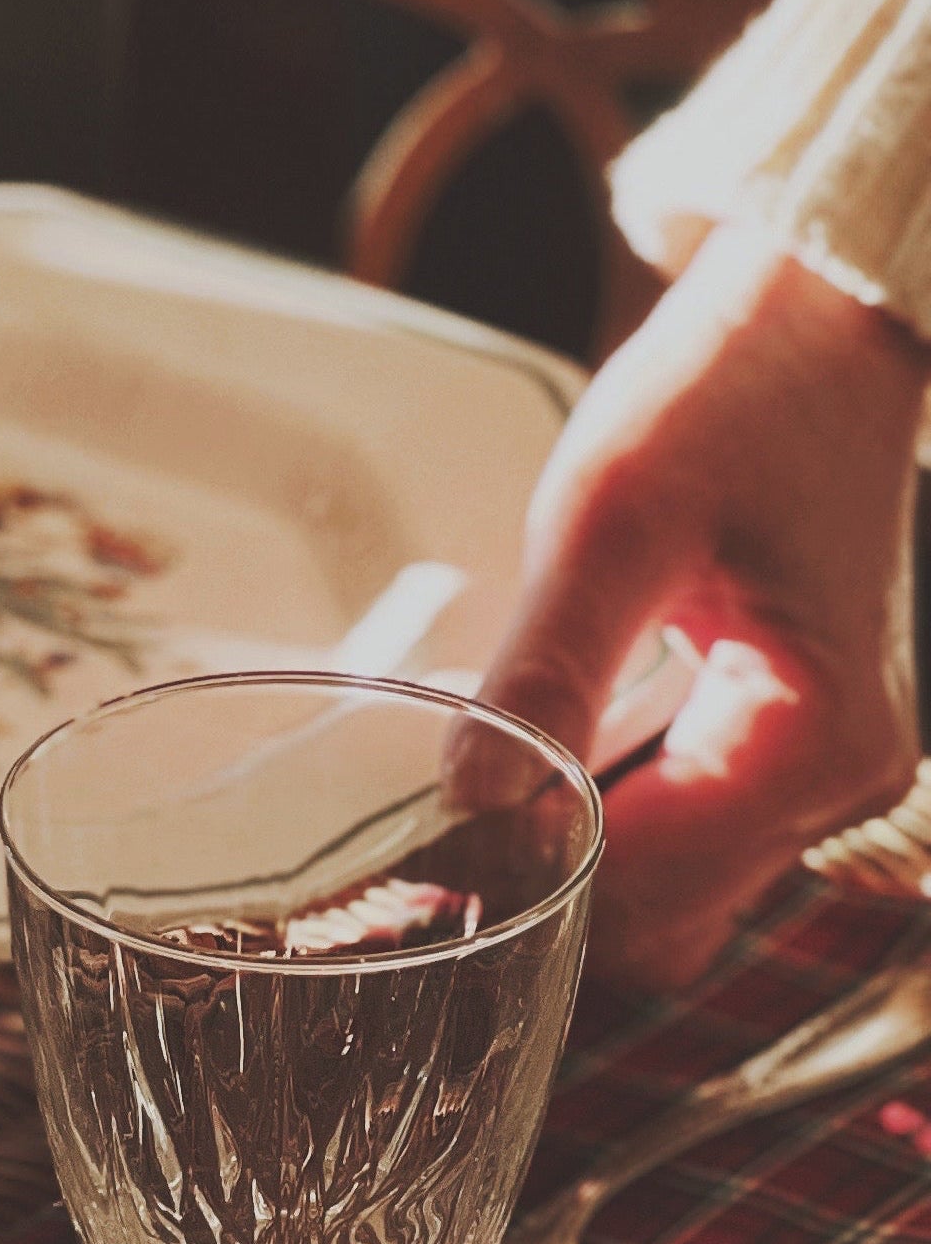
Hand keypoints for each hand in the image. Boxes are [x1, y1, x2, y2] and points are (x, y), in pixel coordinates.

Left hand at [483, 221, 927, 987]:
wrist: (809, 329)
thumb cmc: (728, 403)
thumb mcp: (615, 521)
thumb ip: (551, 664)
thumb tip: (474, 794)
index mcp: (815, 745)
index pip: (649, 888)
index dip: (525, 884)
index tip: (410, 866)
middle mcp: (836, 782)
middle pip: (664, 915)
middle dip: (542, 891)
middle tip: (407, 850)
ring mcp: (816, 765)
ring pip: (674, 885)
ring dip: (567, 860)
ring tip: (451, 805)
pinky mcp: (780, 734)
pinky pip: (683, 825)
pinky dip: (602, 818)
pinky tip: (521, 766)